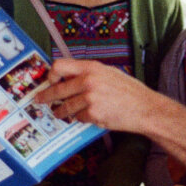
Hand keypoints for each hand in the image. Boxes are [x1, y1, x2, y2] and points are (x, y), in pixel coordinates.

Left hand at [36, 58, 154, 132]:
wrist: (145, 108)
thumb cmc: (130, 91)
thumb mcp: (109, 73)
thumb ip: (89, 74)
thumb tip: (70, 78)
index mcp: (91, 68)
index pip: (60, 66)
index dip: (51, 75)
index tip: (50, 81)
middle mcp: (88, 81)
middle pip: (57, 89)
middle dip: (46, 97)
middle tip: (39, 101)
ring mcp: (90, 98)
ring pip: (66, 107)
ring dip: (61, 111)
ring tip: (58, 113)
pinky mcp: (93, 114)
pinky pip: (78, 117)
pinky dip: (80, 118)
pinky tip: (87, 116)